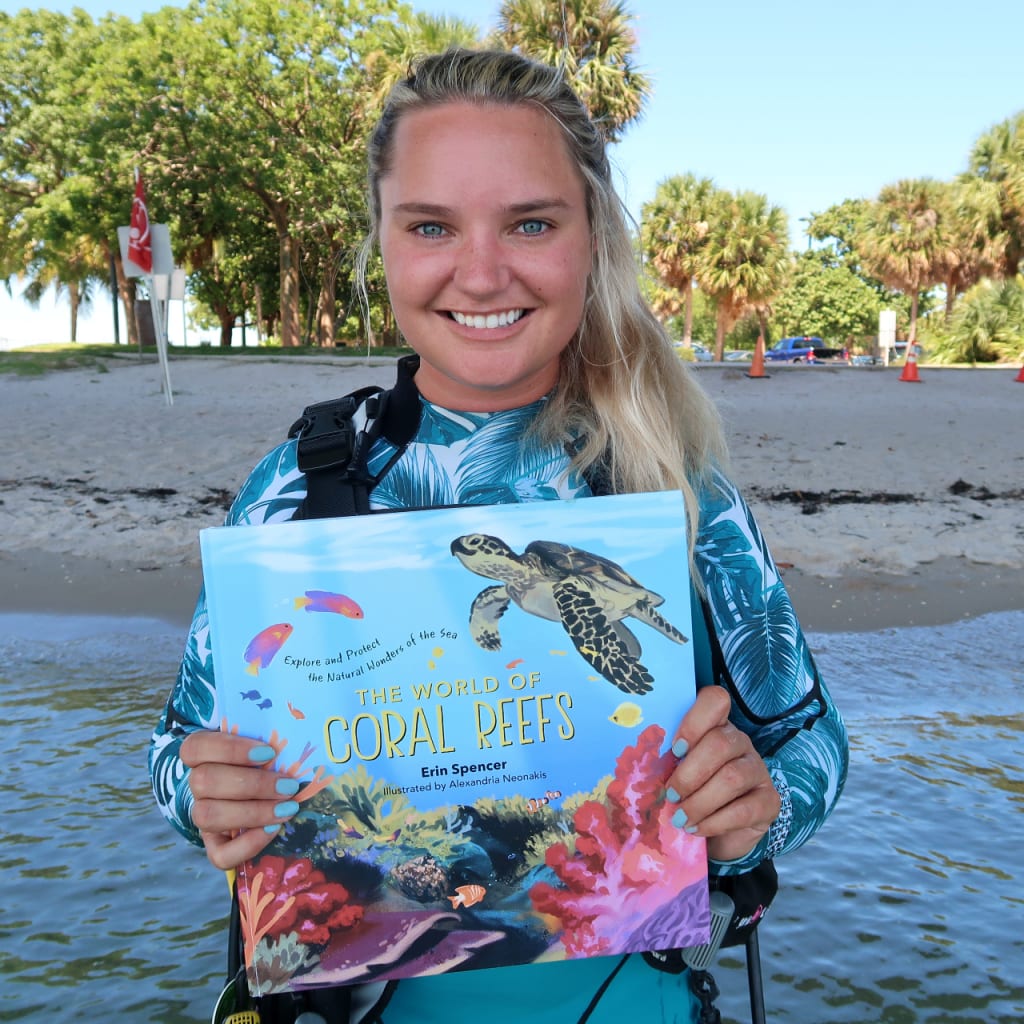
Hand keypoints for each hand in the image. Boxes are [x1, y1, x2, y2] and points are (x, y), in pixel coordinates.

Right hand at [181, 730, 299, 869]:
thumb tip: (297, 734)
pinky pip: (218, 854)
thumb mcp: (265, 743)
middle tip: (288, 786)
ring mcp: (203, 815)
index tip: (269, 752)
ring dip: (253, 812)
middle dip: (252, 784)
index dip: (229, 749)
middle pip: (203, 782)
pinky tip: (273, 830)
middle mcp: (197, 784)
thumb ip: (272, 736)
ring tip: (287, 808)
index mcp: (203, 754)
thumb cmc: (267, 759)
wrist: (266, 790)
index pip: (195, 747)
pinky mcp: (215, 844)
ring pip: (207, 816)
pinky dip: (247, 845)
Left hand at [666, 686, 780, 862]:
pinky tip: (697, 828)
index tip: (674, 748)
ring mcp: (758, 770)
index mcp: (716, 726)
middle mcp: (740, 742)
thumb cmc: (690, 794)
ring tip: (680, 818)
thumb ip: (667, 762)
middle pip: (720, 744)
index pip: (715, 701)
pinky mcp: (770, 801)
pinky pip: (744, 810)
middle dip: (689, 773)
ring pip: (732, 777)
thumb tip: (640, 766)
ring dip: (699, 802)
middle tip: (670, 795)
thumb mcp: (676, 772)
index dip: (694, 721)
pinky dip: (714, 822)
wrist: (718, 834)